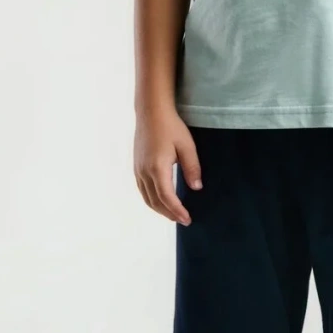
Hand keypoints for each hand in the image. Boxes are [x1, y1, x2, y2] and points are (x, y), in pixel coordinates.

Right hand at [133, 107, 201, 224]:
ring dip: (160, 209)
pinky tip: (161, 201)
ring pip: (147, 198)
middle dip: (169, 214)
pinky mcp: (136, 166)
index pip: (167, 197)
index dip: (177, 211)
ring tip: (173, 215)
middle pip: (155, 202)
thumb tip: (196, 188)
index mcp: (157, 168)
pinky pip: (142, 190)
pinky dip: (152, 200)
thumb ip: (192, 168)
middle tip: (183, 220)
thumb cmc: (171, 127)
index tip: (187, 219)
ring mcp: (138, 170)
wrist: (151, 112)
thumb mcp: (187, 146)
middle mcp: (144, 172)